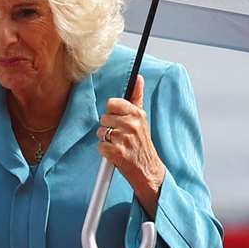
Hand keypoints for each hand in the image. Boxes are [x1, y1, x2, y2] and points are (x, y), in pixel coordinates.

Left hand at [97, 74, 165, 214]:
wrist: (148, 170)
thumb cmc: (142, 143)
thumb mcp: (142, 118)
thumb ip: (136, 97)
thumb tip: (138, 77)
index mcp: (137, 114)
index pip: (112, 103)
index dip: (112, 113)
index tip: (119, 120)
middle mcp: (132, 125)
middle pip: (104, 119)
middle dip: (109, 128)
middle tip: (120, 136)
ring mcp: (125, 139)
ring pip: (101, 132)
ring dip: (106, 140)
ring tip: (119, 145)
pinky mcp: (117, 153)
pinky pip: (100, 146)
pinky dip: (105, 152)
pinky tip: (116, 153)